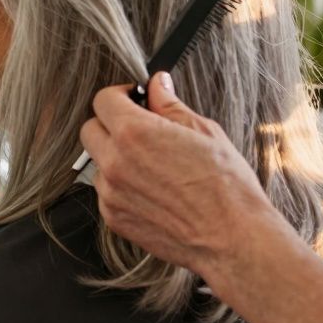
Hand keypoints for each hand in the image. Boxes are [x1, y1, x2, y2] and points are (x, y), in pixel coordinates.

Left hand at [78, 73, 285, 276]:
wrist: (232, 238)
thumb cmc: (226, 186)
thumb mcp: (204, 132)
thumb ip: (170, 105)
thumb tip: (157, 84)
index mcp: (134, 133)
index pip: (103, 100)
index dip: (119, 95)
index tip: (133, 100)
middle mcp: (114, 162)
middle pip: (90, 129)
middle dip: (109, 124)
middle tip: (138, 129)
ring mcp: (110, 193)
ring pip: (97, 163)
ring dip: (115, 157)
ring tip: (152, 166)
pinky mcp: (113, 218)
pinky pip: (106, 192)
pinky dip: (121, 186)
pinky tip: (153, 190)